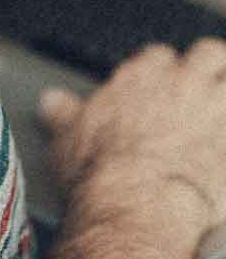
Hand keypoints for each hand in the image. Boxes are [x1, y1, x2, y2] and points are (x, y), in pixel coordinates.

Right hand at [39, 39, 225, 235]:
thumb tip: (50, 102)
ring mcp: (213, 109)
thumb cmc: (101, 172)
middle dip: (210, 64)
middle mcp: (179, 83)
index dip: (163, 71)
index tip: (162, 86)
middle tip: (209, 80)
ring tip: (225, 97)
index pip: (158, 57)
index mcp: (139, 78)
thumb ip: (62, 112)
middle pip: (207, 54)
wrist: (138, 204)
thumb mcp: (67, 137)